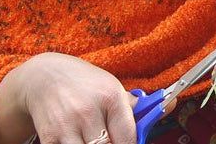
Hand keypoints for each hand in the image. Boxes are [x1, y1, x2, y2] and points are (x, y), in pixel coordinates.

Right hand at [0, 53, 137, 143]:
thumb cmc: (84, 84)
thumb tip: (172, 105)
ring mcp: (67, 125)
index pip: (129, 138)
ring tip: (95, 140)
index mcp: (110, 97)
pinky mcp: (49, 137)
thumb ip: (137, 106)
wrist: (43, 76)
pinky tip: (78, 140)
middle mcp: (88, 110)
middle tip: (109, 140)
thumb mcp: (112, 87)